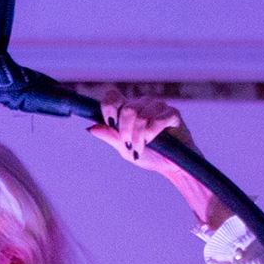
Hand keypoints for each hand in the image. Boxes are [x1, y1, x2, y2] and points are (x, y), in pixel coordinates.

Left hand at [88, 95, 218, 228]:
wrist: (173, 166)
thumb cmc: (150, 155)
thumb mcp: (124, 149)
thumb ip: (110, 137)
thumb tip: (91, 127)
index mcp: (128, 109)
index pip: (113, 97)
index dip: (109, 107)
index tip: (110, 123)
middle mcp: (142, 104)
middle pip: (127, 109)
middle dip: (126, 132)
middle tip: (130, 146)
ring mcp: (158, 107)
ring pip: (141, 115)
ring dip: (139, 136)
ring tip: (142, 148)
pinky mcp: (173, 113)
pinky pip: (158, 119)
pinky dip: (153, 133)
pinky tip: (154, 141)